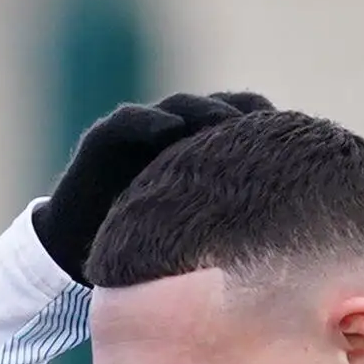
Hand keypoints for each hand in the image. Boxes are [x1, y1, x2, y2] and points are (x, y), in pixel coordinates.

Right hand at [33, 88, 274, 280]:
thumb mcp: (190, 244)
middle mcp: (172, 137)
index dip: (267, 128)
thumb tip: (284, 245)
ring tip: (223, 126)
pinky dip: (148, 121)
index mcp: (198, 156)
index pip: (243, 123)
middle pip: (217, 109)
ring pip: (179, 107)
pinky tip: (167, 129)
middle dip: (241, 115)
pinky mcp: (102, 140)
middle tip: (264, 129)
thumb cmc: (135, 256)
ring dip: (202, 112)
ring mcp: (139, 134)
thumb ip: (225, 231)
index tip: (294, 143)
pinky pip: (129, 121)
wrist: (69, 257)